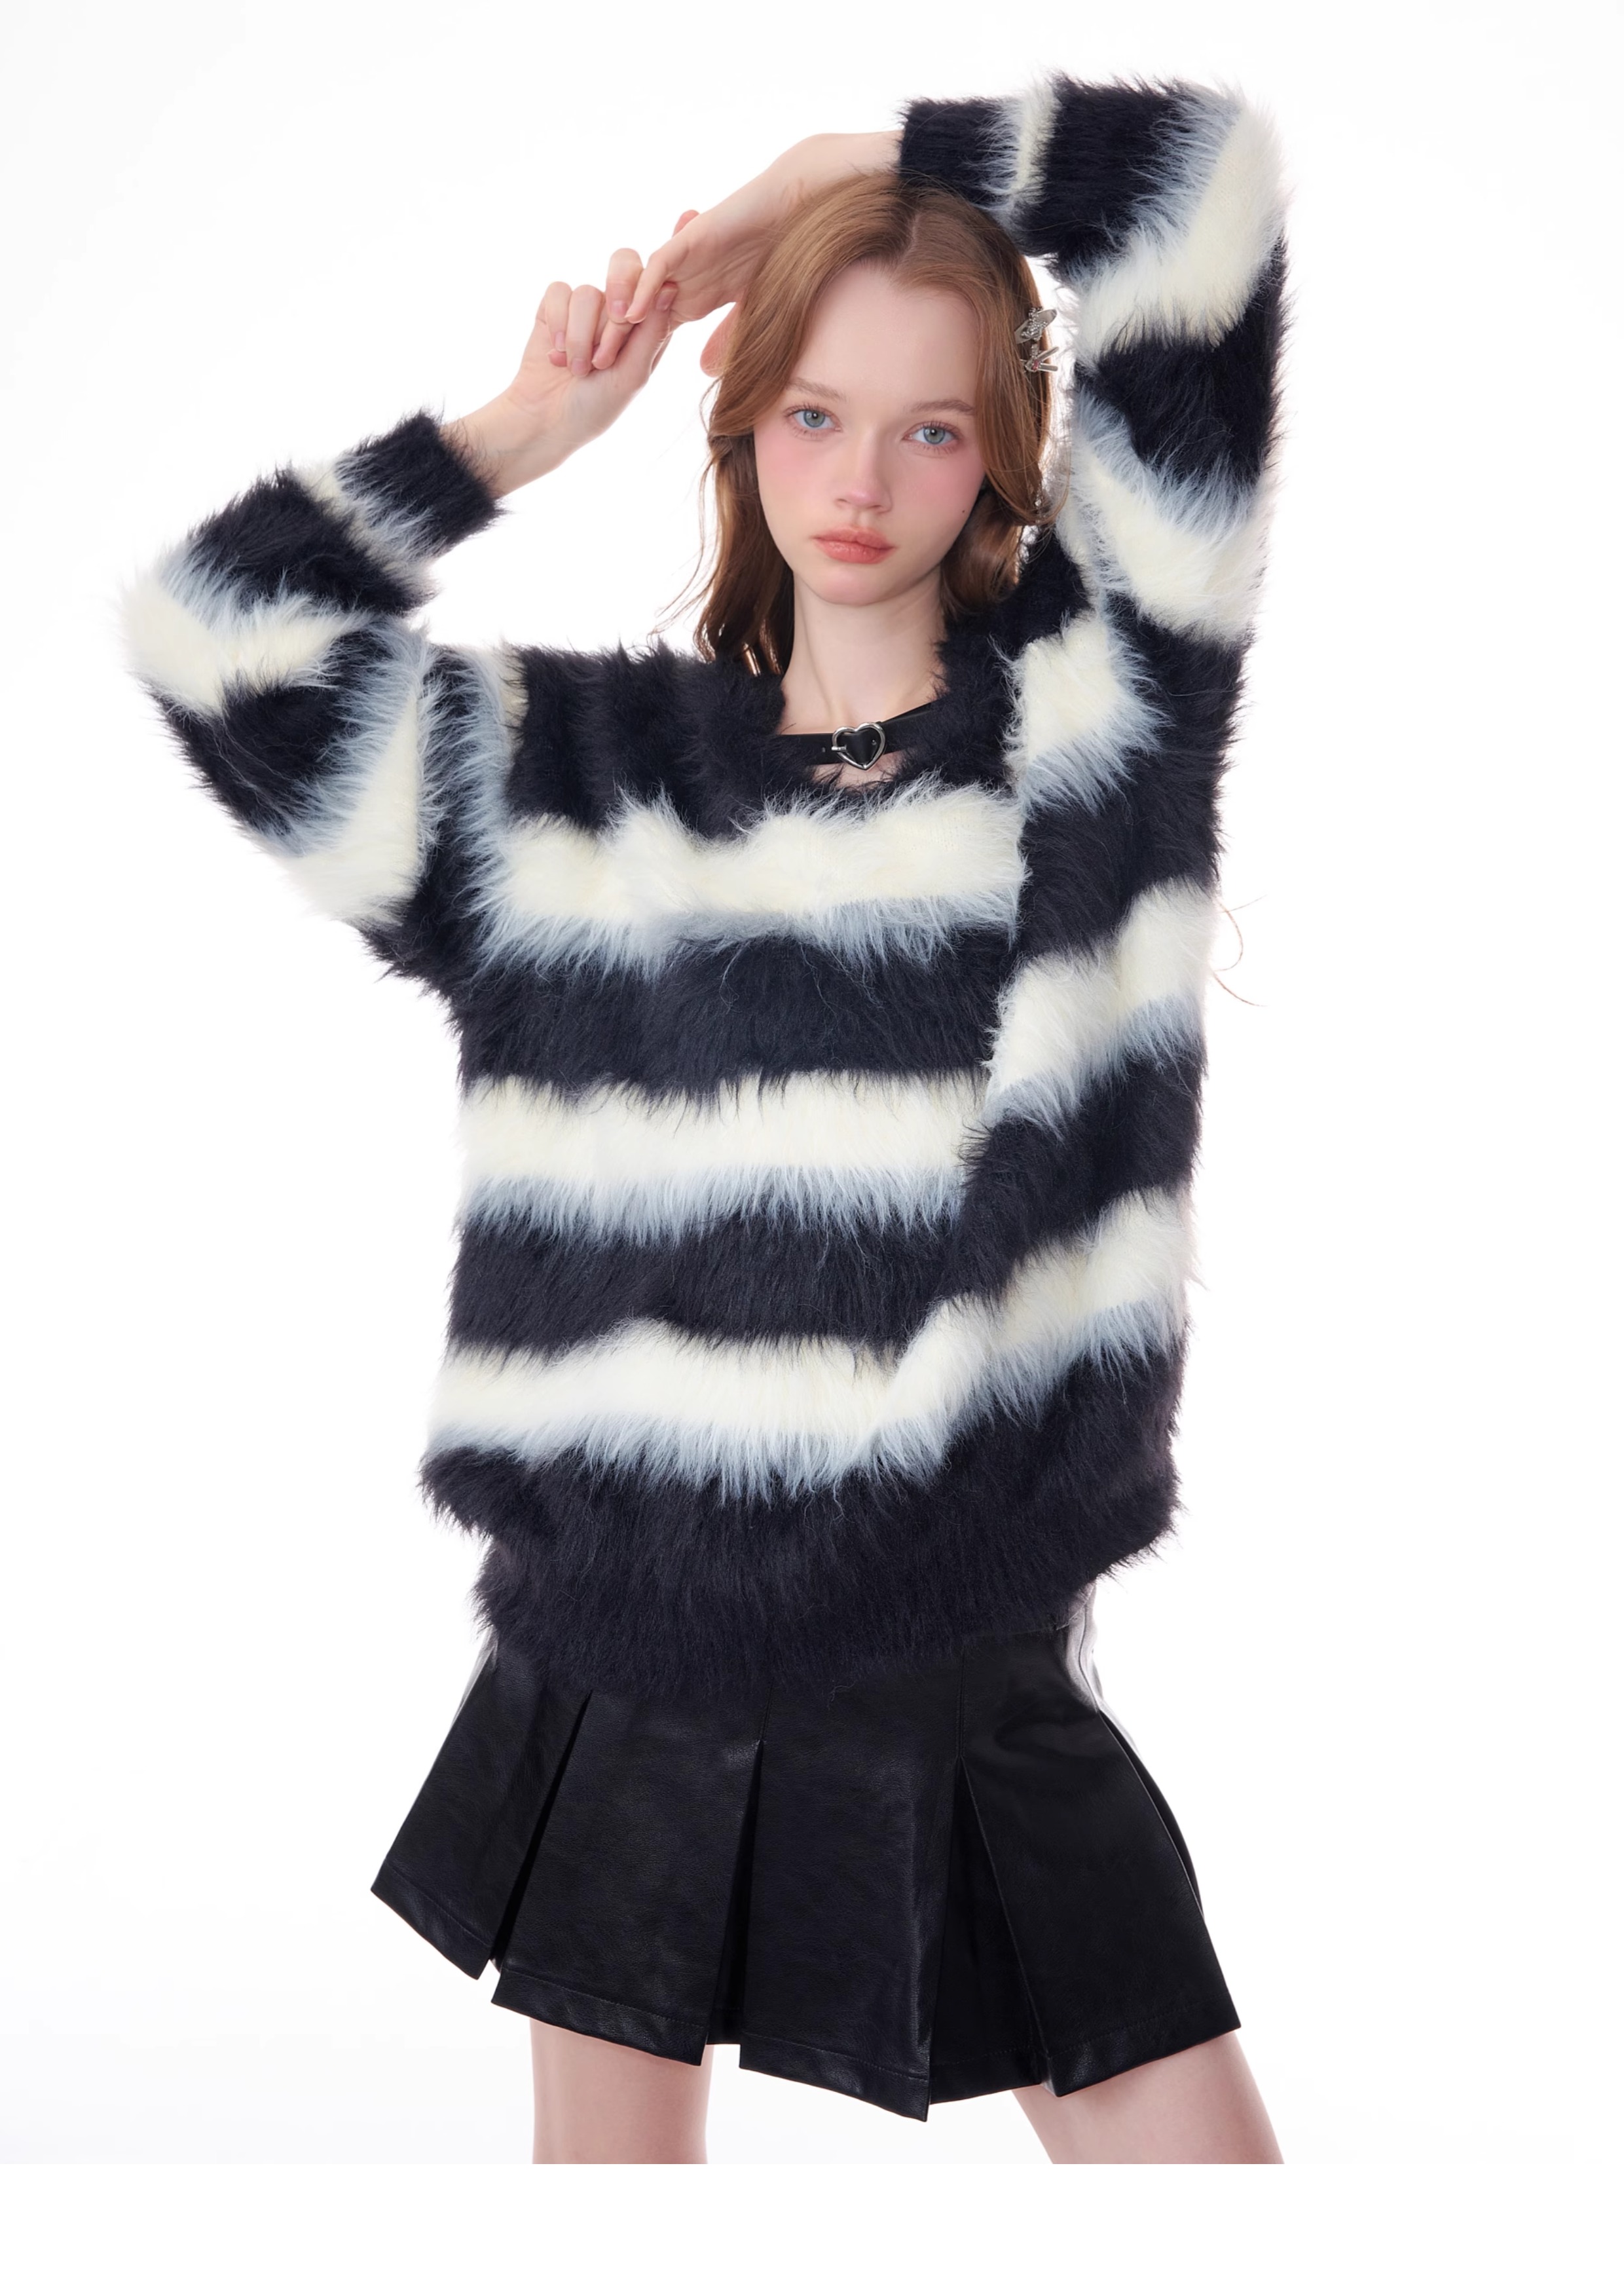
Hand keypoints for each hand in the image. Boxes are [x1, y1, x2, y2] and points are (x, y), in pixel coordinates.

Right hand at [444, 241, 685, 497]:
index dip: (674, 245)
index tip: (689, 215)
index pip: (662, 279)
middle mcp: (617, 310)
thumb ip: (651, 331)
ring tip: (580, 369)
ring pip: (589, 292)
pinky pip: (560, 293)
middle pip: (624, 265)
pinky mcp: (553, 308)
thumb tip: (669, 286)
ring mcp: (585, 308)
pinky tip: (559, 355)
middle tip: (621, 319)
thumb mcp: (632, 375)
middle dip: (621, 289)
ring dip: (584, 335)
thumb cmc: (596, 407)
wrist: (546, 420)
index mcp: (647, 326)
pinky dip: (560, 327)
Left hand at [608, 131, 901, 377]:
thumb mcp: (750, 311)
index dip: (628, 355)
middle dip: (609, 342)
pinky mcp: (692, 239)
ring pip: (638, 291)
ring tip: (598, 349)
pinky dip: (645, 288)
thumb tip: (704, 368)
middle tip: (582, 370)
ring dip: (617, 321)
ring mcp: (683, 258)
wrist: (795, 206)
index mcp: (692, 296)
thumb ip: (726, 337)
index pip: (650, 330)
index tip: (605, 384)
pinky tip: (631, 312)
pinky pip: (660, 265)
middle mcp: (680, 277)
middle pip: (634, 314)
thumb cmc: (779, 255)